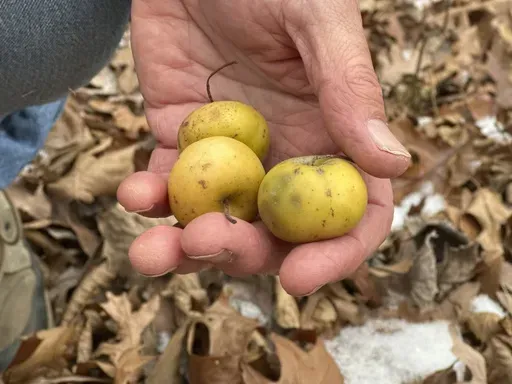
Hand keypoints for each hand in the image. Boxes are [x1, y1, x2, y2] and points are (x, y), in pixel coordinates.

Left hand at [117, 0, 410, 295]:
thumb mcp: (315, 21)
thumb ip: (349, 88)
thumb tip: (392, 162)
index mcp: (331, 137)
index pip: (352, 215)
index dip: (334, 255)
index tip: (298, 278)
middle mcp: (283, 157)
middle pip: (274, 234)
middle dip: (240, 253)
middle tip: (205, 242)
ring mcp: (229, 155)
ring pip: (214, 221)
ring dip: (182, 247)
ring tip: (153, 251)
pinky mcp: (178, 140)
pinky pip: (164, 186)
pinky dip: (148, 201)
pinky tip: (135, 195)